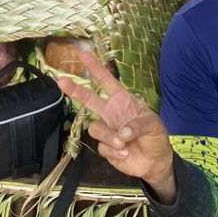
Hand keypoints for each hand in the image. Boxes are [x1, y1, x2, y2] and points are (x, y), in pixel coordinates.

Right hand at [57, 52, 173, 189]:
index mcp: (122, 101)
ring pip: (95, 128)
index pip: (107, 82)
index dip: (96, 68)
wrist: (155, 162)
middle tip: (61, 81)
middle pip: (88, 99)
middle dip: (75, 90)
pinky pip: (101, 147)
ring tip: (124, 143)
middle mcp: (111, 113)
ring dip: (109, 137)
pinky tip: (125, 154)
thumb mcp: (153, 125)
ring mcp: (107, 130)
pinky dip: (114, 151)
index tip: (84, 55)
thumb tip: (122, 132)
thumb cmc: (155, 137)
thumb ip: (138, 125)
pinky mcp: (105, 147)